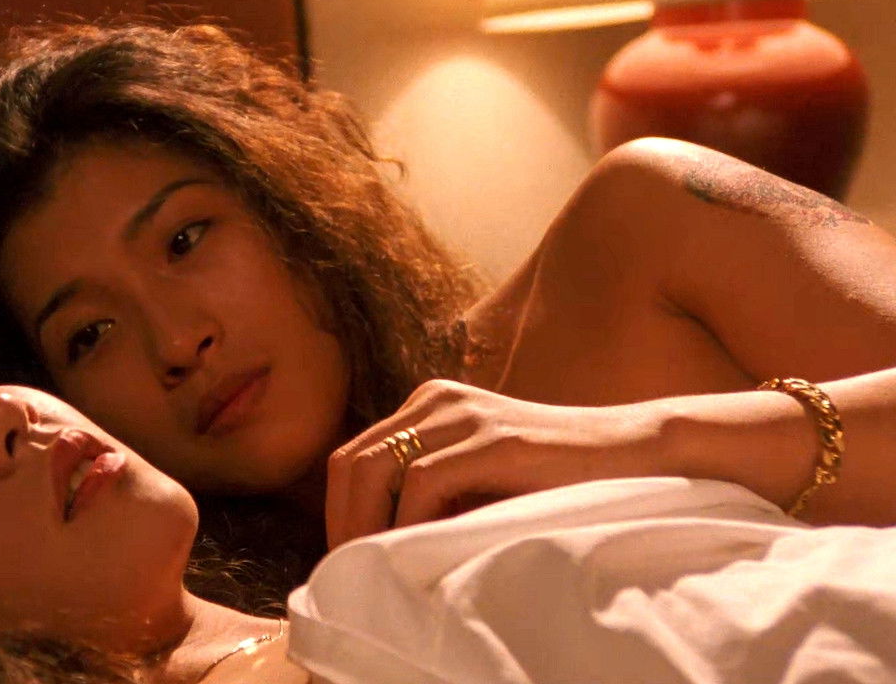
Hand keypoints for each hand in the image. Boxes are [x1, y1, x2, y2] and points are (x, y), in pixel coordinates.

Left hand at [324, 379, 668, 548]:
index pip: (352, 457)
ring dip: (364, 525)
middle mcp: (436, 400)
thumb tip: (372, 547)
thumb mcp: (478, 481)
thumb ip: (430, 496)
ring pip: (374, 467)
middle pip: (352, 461)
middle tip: (348, 572)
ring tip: (373, 570)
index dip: (337, 511)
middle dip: (341, 522)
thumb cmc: (554, 479)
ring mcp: (464, 413)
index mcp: (428, 405)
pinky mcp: (494, 437)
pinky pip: (424, 479)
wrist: (635, 452)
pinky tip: (415, 551)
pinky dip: (406, 521)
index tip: (345, 559)